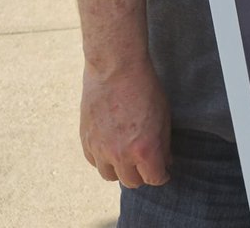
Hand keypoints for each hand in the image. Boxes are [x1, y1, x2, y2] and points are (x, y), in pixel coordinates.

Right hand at [79, 60, 171, 187]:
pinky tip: (110, 146)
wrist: (116, 68)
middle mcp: (120, 155)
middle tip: (146, 163)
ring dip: (120, 169)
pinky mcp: (85, 140)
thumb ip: (163, 144)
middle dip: (142, 174)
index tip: (163, 171)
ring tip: (127, 156)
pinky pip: (94, 161)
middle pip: (131, 182)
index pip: (154, 179)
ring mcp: (100, 149)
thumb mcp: (164, 116)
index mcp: (145, 150)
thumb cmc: (145, 88)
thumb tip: (164, 162)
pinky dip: (103, 159)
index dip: (161, 175)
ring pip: (109, 176)